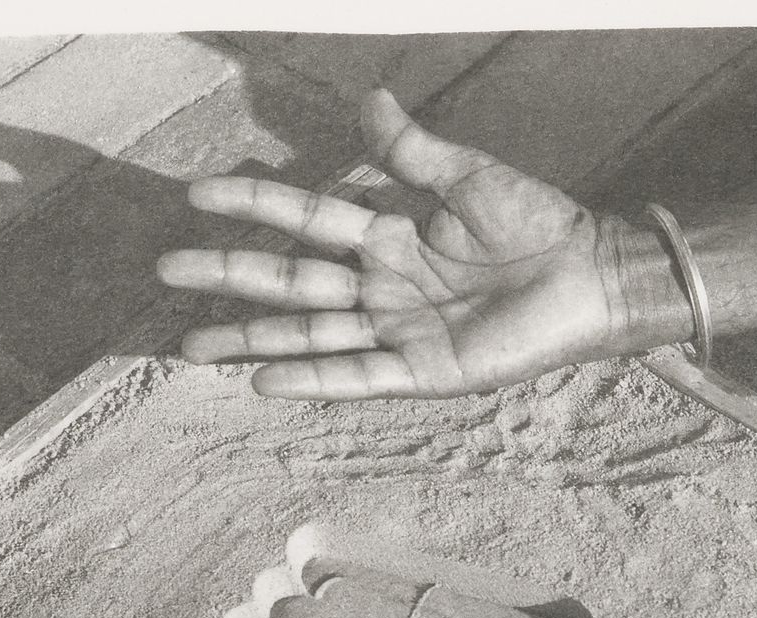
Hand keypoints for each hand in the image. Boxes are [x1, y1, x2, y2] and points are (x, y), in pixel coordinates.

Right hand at [157, 89, 692, 398]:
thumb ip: (412, 151)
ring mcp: (399, 331)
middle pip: (292, 282)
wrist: (590, 277)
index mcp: (391, 236)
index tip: (197, 195)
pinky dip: (311, 378)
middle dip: (230, 275)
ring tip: (191, 344)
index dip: (254, 205)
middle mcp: (384, 286)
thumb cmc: (539, 224)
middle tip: (167, 270)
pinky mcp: (423, 370)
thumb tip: (367, 98)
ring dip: (251, 337)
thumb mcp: (468, 178)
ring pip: (309, 334)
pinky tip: (261, 379)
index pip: (307, 219)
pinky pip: (356, 375)